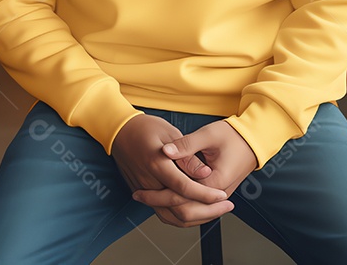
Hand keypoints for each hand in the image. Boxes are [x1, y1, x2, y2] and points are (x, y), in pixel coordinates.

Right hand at [111, 114, 231, 227]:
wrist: (120, 132)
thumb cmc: (146, 128)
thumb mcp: (170, 133)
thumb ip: (187, 156)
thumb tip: (205, 173)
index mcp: (157, 165)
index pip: (185, 188)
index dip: (206, 195)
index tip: (223, 196)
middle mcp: (149, 183)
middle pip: (180, 210)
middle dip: (207, 212)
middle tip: (226, 206)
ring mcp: (145, 191)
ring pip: (172, 217)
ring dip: (196, 218)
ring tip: (216, 211)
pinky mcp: (143, 194)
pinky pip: (163, 214)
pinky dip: (181, 217)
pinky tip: (197, 212)